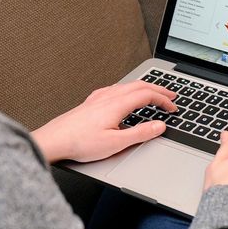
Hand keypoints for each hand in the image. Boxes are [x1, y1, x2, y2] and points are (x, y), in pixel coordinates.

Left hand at [31, 80, 176, 162]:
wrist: (54, 140)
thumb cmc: (80, 142)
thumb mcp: (116, 143)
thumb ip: (140, 133)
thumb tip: (159, 126)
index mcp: (117, 104)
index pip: (147, 95)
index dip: (164, 100)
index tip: (173, 107)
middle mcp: (108, 96)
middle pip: (139, 85)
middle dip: (158, 89)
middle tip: (171, 95)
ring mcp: (99, 97)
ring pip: (127, 86)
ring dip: (145, 88)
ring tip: (154, 94)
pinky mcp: (92, 101)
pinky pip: (116, 89)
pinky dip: (130, 90)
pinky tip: (127, 97)